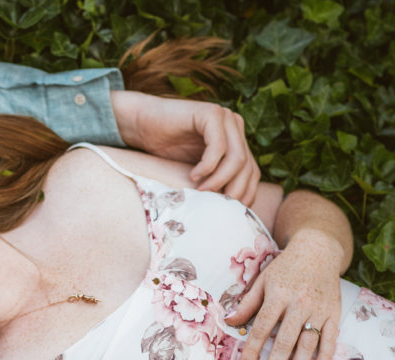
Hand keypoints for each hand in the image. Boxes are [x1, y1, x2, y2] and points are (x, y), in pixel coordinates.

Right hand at [111, 91, 259, 204]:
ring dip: (219, 180)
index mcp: (236, 140)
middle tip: (216, 205)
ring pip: (237, 158)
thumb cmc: (165, 149)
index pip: (252, 171)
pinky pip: (218, 147)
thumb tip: (231, 209)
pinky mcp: (210, 113)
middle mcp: (235, 126)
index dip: (245, 193)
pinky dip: (208, 166)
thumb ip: (216, 180)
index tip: (230, 211)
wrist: (141, 124)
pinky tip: (193, 175)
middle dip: (234, 190)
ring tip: (202, 191)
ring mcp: (225, 117)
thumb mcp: (197, 170)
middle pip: (247, 166)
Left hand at [224, 230, 342, 359]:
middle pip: (285, 341)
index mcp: (278, 296)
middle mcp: (299, 304)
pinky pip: (330, 338)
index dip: (253, 349)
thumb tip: (229, 321)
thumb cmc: (285, 268)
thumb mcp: (262, 280)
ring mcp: (319, 309)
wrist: (319, 250)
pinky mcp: (334, 312)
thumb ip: (247, 303)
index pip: (262, 327)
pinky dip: (326, 356)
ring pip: (308, 344)